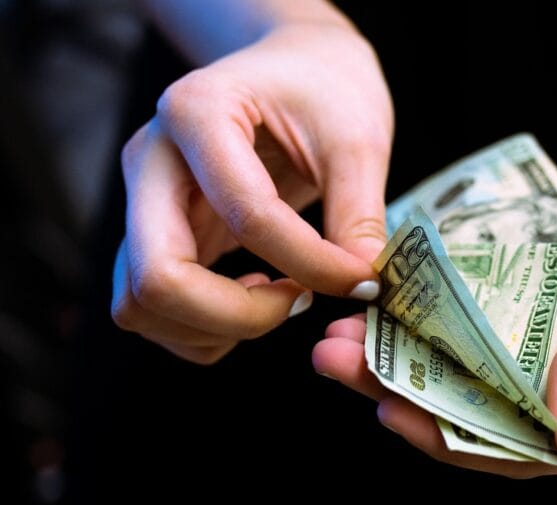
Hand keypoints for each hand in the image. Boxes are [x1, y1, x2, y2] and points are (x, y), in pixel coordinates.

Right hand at [111, 20, 393, 363]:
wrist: (295, 69)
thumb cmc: (323, 89)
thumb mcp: (357, 139)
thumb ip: (359, 215)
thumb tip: (362, 286)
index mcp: (197, 112)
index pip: (245, 214)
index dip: (310, 263)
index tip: (360, 279)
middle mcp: (150, 159)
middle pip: (157, 277)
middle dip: (237, 315)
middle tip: (299, 303)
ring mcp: (143, 201)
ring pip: (139, 304)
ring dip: (213, 327)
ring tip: (279, 300)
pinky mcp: (155, 234)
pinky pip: (152, 309)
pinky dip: (202, 328)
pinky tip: (254, 297)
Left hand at [315, 94, 556, 476]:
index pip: (543, 449)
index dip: (463, 441)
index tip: (393, 413)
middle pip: (498, 408)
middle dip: (418, 391)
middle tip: (343, 362)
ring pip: (485, 362)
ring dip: (418, 349)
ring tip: (349, 328)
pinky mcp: (555, 292)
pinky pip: (491, 313)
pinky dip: (446, 308)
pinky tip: (395, 292)